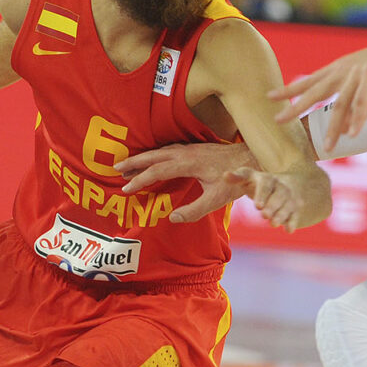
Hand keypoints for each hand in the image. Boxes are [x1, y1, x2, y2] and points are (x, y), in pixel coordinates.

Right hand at [115, 142, 255, 223]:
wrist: (251, 159)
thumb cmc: (235, 180)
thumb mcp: (216, 199)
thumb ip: (194, 210)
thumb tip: (172, 218)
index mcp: (188, 163)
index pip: (157, 170)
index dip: (140, 180)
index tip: (126, 189)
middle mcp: (186, 152)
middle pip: (154, 155)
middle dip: (133, 162)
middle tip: (115, 168)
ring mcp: (190, 148)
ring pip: (160, 151)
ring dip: (143, 157)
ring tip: (127, 166)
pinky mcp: (195, 148)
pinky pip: (168, 149)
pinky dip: (155, 154)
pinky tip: (152, 159)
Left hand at [224, 167, 321, 231]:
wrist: (290, 183)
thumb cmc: (260, 183)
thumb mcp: (249, 177)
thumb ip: (237, 177)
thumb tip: (225, 175)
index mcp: (268, 179)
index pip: (266, 184)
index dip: (262, 194)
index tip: (257, 206)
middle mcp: (281, 187)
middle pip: (279, 195)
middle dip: (272, 206)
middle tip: (264, 215)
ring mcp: (290, 198)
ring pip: (288, 206)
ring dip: (281, 215)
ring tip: (273, 223)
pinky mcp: (296, 209)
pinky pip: (296, 215)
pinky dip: (293, 222)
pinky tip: (288, 230)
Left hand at [269, 28, 366, 151]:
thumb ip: (358, 104)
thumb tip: (349, 125)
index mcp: (339, 70)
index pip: (309, 81)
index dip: (290, 89)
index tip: (270, 97)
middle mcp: (344, 70)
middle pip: (315, 91)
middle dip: (295, 106)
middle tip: (278, 120)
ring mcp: (359, 72)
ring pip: (341, 104)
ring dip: (334, 128)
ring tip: (328, 147)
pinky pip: (363, 101)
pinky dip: (358, 119)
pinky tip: (352, 134)